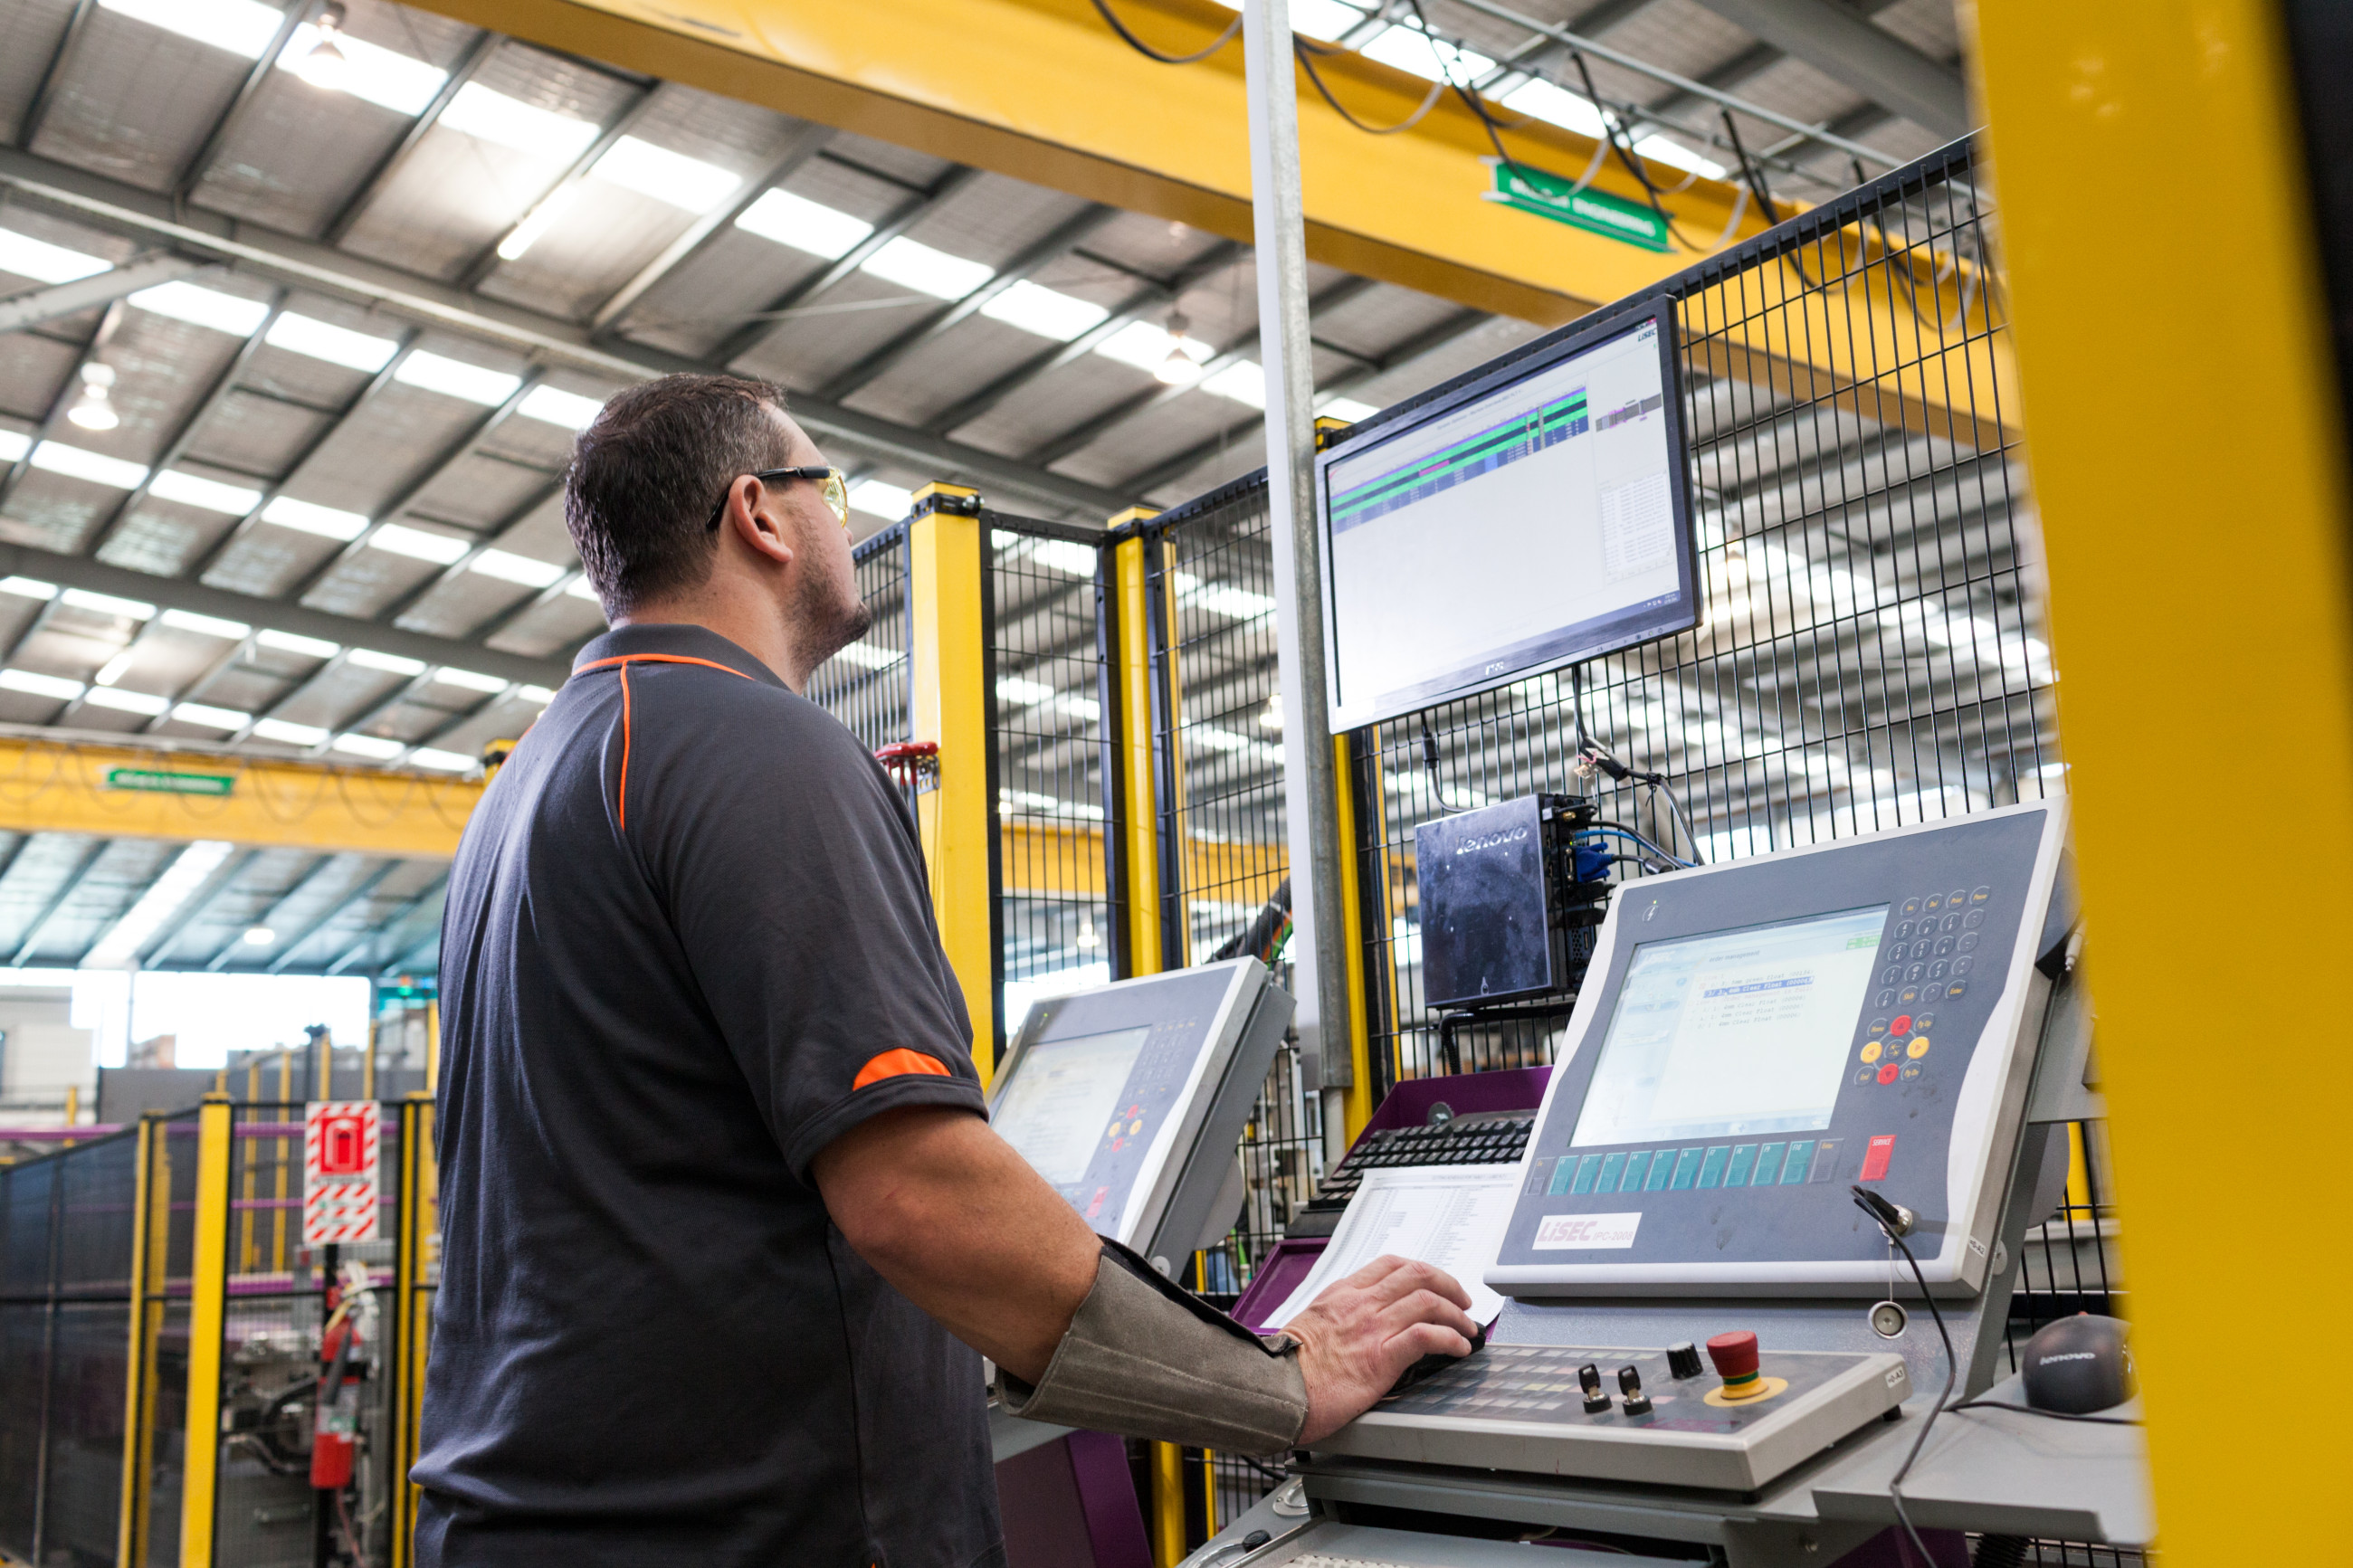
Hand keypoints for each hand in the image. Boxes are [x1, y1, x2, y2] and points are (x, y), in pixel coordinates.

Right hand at [1282, 1255, 1478, 1444]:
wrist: (1275, 1388)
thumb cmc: (1286, 1367)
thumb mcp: (1310, 1325)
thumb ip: (1336, 1318)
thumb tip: (1354, 1328)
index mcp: (1342, 1294)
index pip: (1390, 1264)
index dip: (1421, 1270)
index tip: (1434, 1282)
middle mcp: (1360, 1304)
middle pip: (1417, 1274)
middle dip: (1448, 1284)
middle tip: (1461, 1301)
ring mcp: (1372, 1327)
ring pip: (1429, 1301)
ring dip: (1456, 1314)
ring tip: (1467, 1328)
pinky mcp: (1381, 1357)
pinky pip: (1427, 1336)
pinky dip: (1450, 1338)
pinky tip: (1458, 1348)